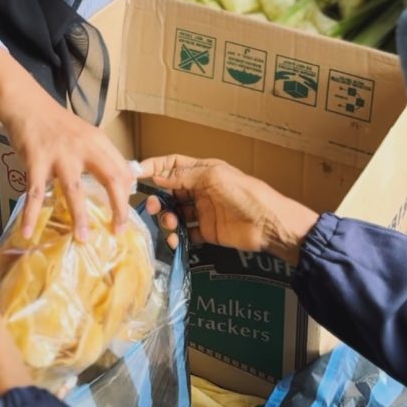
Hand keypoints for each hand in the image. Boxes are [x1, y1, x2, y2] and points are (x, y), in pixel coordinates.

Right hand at [1, 91, 134, 241]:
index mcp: (98, 142)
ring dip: (79, 216)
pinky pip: (34, 192)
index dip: (127, 195)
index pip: (122, 170)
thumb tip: (122, 181)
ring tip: (82, 238)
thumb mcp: (86, 134)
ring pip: (74, 190)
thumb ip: (101, 156)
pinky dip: (30, 213)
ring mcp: (60, 155)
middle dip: (118, 208)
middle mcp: (84, 148)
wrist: (28, 105)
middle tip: (118, 231)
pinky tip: (26, 231)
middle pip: (109, 179)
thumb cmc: (57, 124)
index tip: (125, 215)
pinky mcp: (36, 160)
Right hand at [138, 155, 317, 263]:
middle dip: (158, 199)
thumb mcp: (215, 177)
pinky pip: (185, 233)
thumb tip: (159, 176)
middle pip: (170, 192)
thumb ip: (185, 177)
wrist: (268, 224)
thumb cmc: (244, 194)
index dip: (156, 167)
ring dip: (167, 219)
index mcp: (203, 171)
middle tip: (153, 208)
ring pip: (175, 213)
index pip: (174, 165)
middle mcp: (200, 190)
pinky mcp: (207, 232)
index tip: (138, 174)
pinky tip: (175, 241)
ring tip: (171, 226)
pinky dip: (177, 237)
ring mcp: (203, 212)